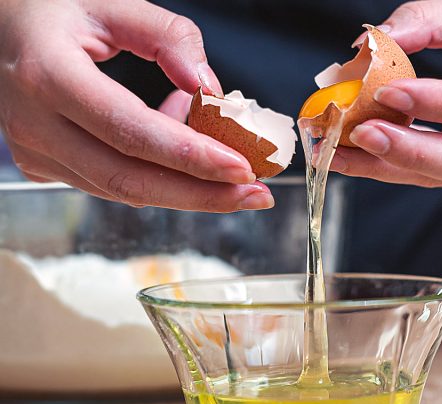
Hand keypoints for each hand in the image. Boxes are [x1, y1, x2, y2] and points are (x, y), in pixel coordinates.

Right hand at [0, 0, 273, 211]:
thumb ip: (167, 37)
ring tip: (231, 170)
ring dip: (185, 187)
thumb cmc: (47, 7)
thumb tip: (211, 90)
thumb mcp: (109, 1)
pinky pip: (110, 181)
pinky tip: (182, 147)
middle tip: (256, 195)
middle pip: (130, 181)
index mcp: (47, 76)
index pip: (132, 133)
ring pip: (122, 189)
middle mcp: (35, 124)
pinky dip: (156, 172)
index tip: (243, 168)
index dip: (192, 157)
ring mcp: (35, 151)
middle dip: (202, 195)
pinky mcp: (42, 162)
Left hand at [332, 0, 441, 187]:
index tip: (388, 90)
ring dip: (389, 168)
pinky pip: (437, 173)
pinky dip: (394, 165)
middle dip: (410, 153)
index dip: (441, 104)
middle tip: (359, 134)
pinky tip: (358, 154)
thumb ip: (434, 20)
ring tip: (339, 152)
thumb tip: (375, 39)